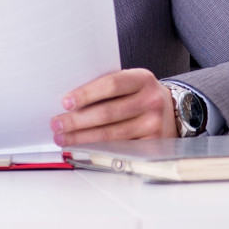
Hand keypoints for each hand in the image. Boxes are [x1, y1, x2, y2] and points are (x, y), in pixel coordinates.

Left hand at [50, 68, 176, 145]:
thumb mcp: (131, 83)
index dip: (87, 93)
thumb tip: (71, 101)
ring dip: (82, 137)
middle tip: (56, 124)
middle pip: (107, 113)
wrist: (171, 111)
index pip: (111, 84)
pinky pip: (120, 148)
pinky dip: (98, 150)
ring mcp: (153, 124)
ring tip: (63, 138)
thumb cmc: (140, 95)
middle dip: (77, 120)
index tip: (65, 102)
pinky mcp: (152, 144)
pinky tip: (83, 148)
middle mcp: (151, 100)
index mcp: (142, 79)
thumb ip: (108, 87)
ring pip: (111, 134)